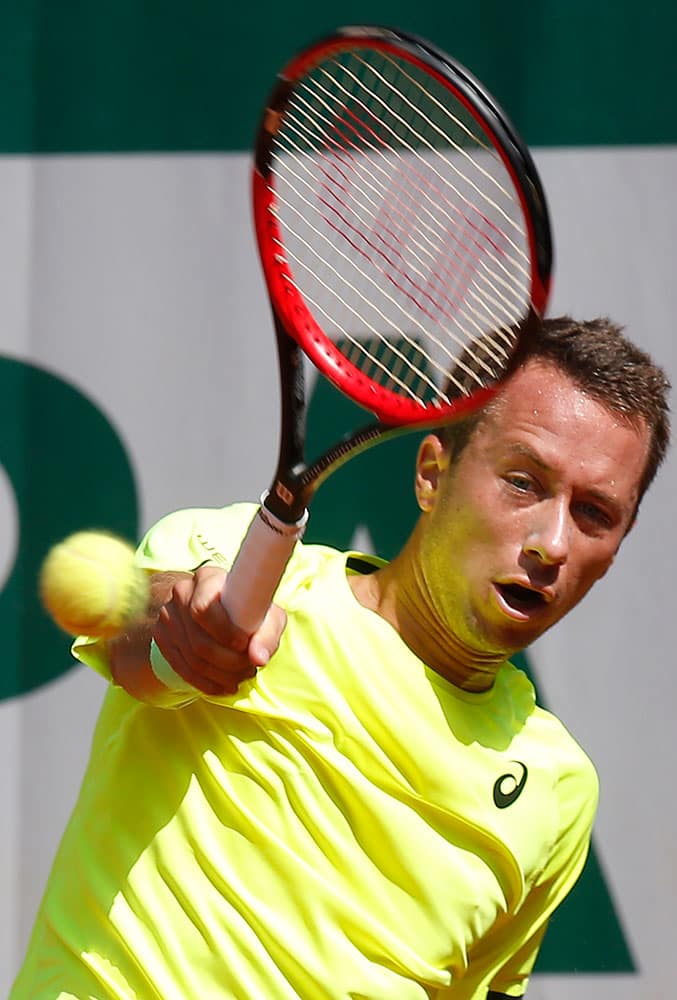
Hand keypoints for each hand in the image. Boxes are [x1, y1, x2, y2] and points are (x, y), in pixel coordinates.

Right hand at [153, 565, 286, 695]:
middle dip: (228, 663)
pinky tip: (223, 685)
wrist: (217, 606)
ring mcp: (168, 615)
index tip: (244, 644)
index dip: (224, 632)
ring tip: (240, 677)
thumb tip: (258, 658)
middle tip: (249, 669)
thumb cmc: (248, 609)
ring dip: (220, 676)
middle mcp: (182, 593)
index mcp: (207, 578)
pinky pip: (182, 668)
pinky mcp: (162, 636)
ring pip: (192, 659)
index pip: (204, 609)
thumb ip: (267, 635)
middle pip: (199, 641)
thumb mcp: (267, 615)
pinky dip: (205, 683)